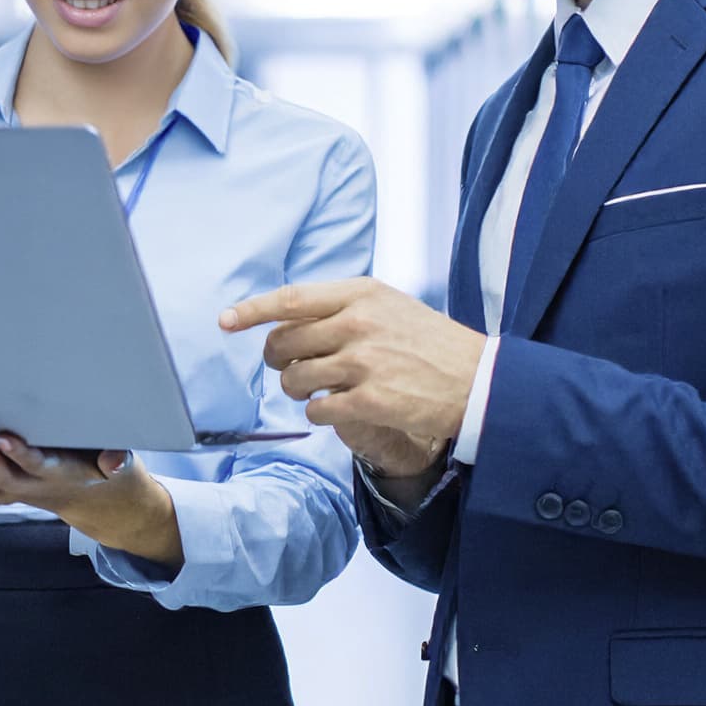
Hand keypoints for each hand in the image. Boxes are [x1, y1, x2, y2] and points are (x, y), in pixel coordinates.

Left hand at [0, 433, 181, 566]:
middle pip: (4, 481)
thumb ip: (116, 459)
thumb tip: (116, 461)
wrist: (96, 499)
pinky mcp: (7, 493)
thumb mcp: (118, 465)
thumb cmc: (105, 468)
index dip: (20, 454)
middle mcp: (35, 489)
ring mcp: (18, 493)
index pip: (38, 465)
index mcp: (61, 475)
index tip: (2, 437)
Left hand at [220, 278, 483, 478]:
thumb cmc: (431, 343)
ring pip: (295, 379)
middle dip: (276, 360)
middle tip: (287, 368)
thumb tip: (292, 317)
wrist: (478, 380)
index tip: (226, 321)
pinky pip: (316, 409)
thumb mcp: (390, 306)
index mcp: (361, 294)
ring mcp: (362, 362)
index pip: (291, 299)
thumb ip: (344, 307)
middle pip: (284, 343)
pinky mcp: (369, 399)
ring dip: (295, 389)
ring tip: (314, 390)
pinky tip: (334, 409)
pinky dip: (317, 412)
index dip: (253, 311)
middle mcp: (358, 323)